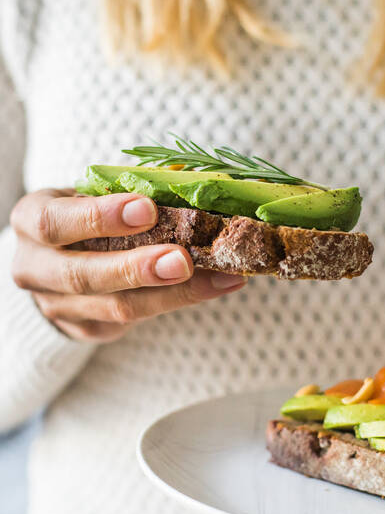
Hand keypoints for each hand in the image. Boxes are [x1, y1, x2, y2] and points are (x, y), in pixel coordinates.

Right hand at [10, 189, 245, 341]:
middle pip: (83, 275)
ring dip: (175, 294)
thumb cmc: (86, 217)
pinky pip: (135, 321)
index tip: (148, 209)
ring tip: (222, 278)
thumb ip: (130, 193)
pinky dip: (179, 302)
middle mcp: (35, 267)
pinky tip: (216, 287)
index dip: (99, 217)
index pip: (54, 221)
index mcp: (32, 220)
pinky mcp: (86, 329)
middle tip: (184, 260)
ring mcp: (58, 305)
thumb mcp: (93, 195)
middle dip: (138, 268)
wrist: (59, 261)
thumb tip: (192, 184)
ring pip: (117, 307)